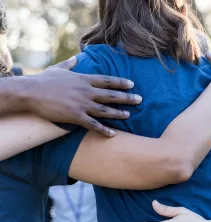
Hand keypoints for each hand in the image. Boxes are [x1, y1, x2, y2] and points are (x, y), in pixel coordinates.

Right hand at [24, 57, 141, 136]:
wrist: (31, 92)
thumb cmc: (44, 80)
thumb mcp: (58, 69)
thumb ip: (69, 64)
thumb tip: (75, 58)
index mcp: (84, 79)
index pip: (107, 80)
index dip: (121, 82)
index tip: (132, 84)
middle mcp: (86, 91)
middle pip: (111, 95)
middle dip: (127, 98)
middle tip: (140, 100)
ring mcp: (82, 104)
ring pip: (105, 110)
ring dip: (119, 113)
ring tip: (129, 115)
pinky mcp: (76, 116)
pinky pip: (93, 125)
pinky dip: (104, 130)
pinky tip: (113, 134)